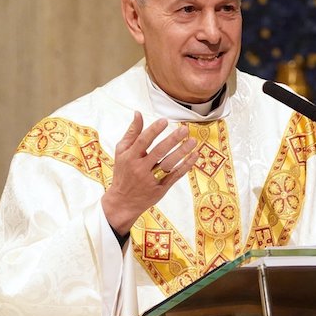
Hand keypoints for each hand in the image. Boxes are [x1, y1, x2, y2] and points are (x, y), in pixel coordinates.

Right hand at [102, 111, 198, 234]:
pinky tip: (194, 155)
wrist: (123, 201)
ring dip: (182, 152)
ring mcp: (151, 179)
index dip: (154, 130)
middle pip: (159, 152)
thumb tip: (138, 113)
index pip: (143, 141)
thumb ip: (131, 133)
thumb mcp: (121, 152)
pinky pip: (175, 175)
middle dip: (172, 140)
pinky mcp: (161, 188)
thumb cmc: (123, 172)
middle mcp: (140, 168)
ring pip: (169, 164)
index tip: (165, 121)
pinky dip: (185, 165)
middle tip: (184, 129)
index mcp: (130, 157)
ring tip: (193, 141)